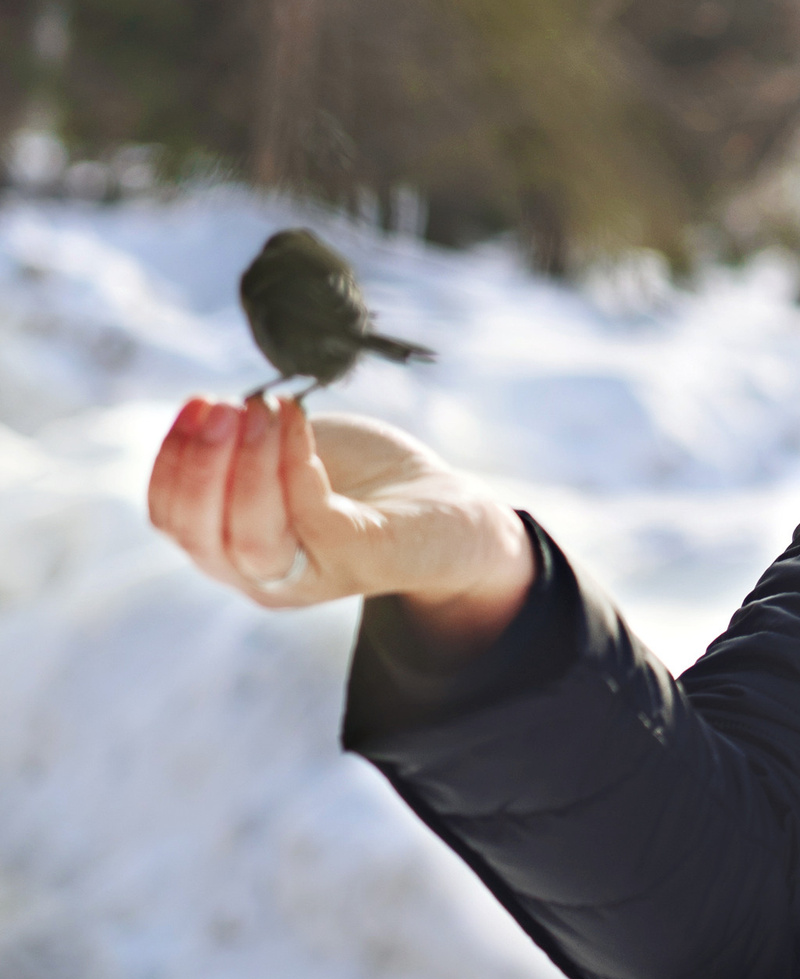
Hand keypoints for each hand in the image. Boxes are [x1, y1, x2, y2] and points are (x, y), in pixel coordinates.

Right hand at [146, 394, 534, 657]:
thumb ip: (246, 445)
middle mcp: (261, 575)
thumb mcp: (290, 456)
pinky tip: (297, 416)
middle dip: (200, 464)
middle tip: (221, 406)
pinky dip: (296, 460)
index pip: (172, 519)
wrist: (449, 513)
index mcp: (232, 548)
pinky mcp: (361, 561)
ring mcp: (310, 575)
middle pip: (199, 535)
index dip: (172, 460)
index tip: (196, 404)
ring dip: (246, 464)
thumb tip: (211, 410)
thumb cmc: (362, 480)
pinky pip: (312, 515)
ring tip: (259, 409)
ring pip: (250, 538)